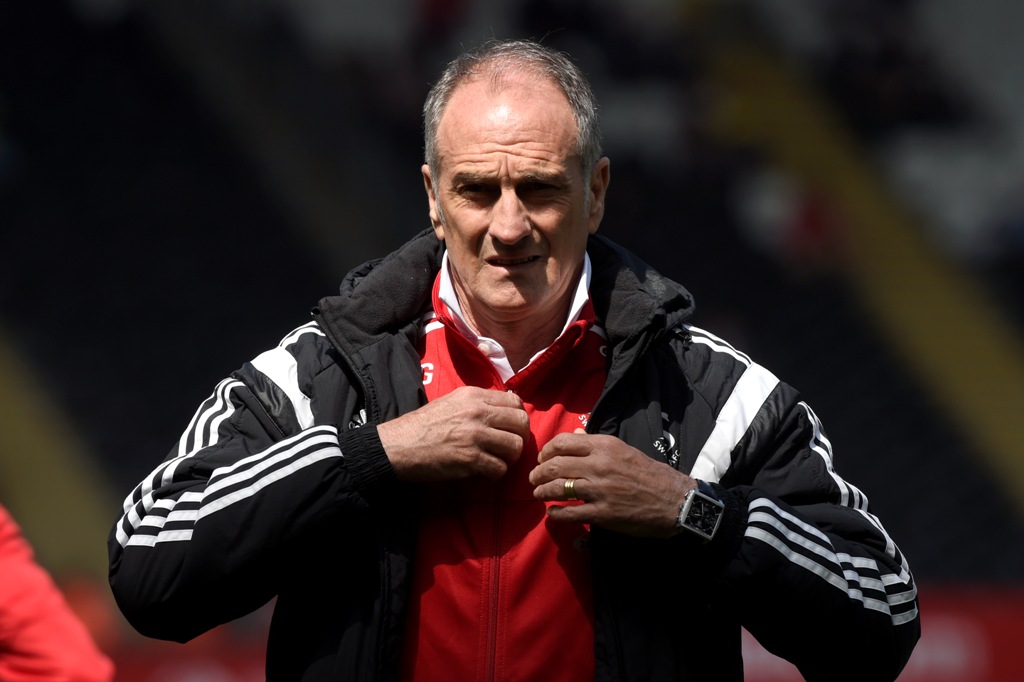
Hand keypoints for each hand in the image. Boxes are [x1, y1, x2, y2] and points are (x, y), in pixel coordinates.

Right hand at [377, 386, 529, 481]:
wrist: (398, 445)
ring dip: (509, 458)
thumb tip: (506, 407)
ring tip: (496, 461)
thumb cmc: (423, 425)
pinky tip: (484, 473)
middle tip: (508, 448)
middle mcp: (478, 412)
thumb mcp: (451, 401)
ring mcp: (475, 435)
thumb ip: (478, 403)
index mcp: (474, 395)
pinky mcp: (470, 459)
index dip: (517, 418)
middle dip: (519, 438)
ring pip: (515, 446)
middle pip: (521, 423)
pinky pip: (500, 468)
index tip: (509, 429)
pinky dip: (495, 474)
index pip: (515, 402)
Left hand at [529, 429, 693, 537]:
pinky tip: (552, 514)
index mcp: (605, 446)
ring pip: (559, 488)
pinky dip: (556, 514)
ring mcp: (601, 490)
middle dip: (539, 473)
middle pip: (556, 465)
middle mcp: (600, 465)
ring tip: (539, 494)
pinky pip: (571, 513)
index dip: (547, 451)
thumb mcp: (624, 450)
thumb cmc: (649, 474)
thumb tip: (575, 437)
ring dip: (543, 492)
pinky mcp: (603, 514)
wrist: (675, 500)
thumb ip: (597, 445)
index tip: (542, 459)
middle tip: (534, 479)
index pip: (563, 443)